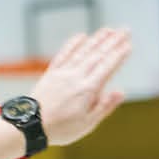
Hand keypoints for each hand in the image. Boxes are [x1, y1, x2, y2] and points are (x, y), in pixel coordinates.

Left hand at [32, 29, 131, 145]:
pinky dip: (73, 44)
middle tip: (125, 30)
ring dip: (97, 39)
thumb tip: (121, 92)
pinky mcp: (51, 74)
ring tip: (109, 30)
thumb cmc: (60, 129)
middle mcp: (76, 77)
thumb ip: (104, 106)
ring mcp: (63, 73)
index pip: (107, 67)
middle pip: (98, 55)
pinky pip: (63, 55)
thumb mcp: (87, 124)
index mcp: (87, 90)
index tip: (128, 44)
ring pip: (83, 52)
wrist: (29, 126)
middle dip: (113, 42)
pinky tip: (81, 36)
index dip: (119, 55)